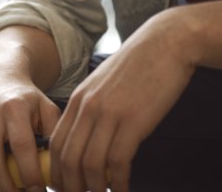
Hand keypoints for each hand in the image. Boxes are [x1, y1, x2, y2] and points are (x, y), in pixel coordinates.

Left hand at [49, 15, 195, 191]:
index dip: (56, 171)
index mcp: (78, 99)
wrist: (165, 44)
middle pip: (67, 158)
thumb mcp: (104, 85)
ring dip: (94, 189)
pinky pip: (118, 162)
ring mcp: (109, 114)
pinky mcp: (133, 121)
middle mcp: (88, 107)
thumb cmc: (138, 67)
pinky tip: (124, 190)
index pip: (56, 144)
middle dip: (70, 186)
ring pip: (90, 164)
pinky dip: (118, 183)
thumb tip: (87, 140)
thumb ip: (91, 109)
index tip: (62, 188)